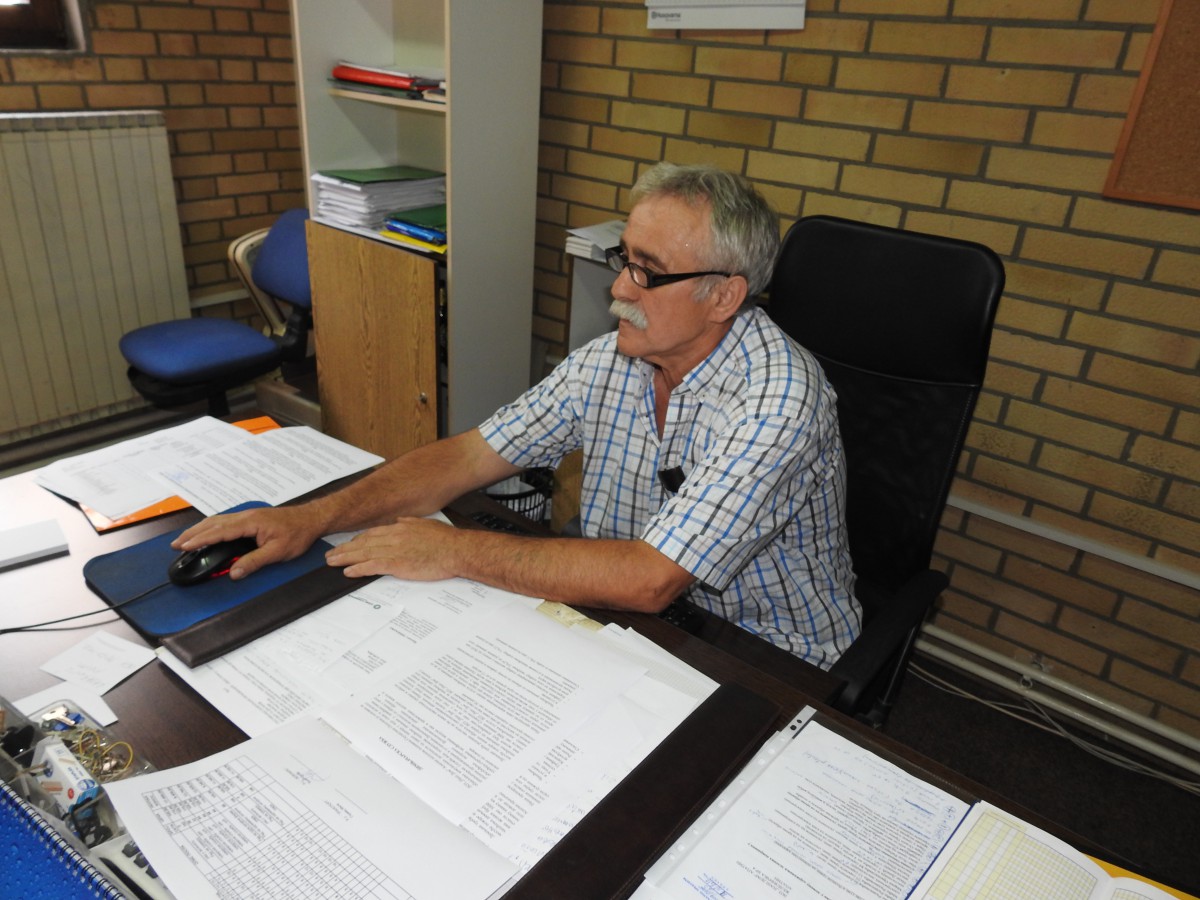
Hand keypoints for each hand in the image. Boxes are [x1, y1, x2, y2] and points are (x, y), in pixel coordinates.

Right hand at [171, 505, 321, 579]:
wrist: (311, 519)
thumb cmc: (298, 533)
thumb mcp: (277, 552)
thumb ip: (254, 562)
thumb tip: (234, 573)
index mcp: (250, 523)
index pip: (219, 532)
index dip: (200, 539)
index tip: (184, 546)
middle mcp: (245, 516)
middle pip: (213, 524)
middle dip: (193, 534)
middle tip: (176, 545)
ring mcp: (247, 515)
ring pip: (217, 521)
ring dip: (200, 529)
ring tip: (185, 540)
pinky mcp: (250, 518)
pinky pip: (225, 521)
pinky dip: (211, 527)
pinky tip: (206, 533)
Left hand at [325, 517, 458, 580]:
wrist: (457, 550)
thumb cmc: (446, 541)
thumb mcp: (426, 524)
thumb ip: (410, 523)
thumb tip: (400, 521)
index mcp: (400, 528)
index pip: (372, 534)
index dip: (357, 540)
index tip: (347, 545)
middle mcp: (394, 537)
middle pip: (363, 543)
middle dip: (344, 549)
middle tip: (330, 555)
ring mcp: (395, 550)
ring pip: (363, 553)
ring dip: (345, 558)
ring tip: (332, 562)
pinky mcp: (398, 564)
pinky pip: (372, 566)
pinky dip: (358, 568)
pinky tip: (347, 571)